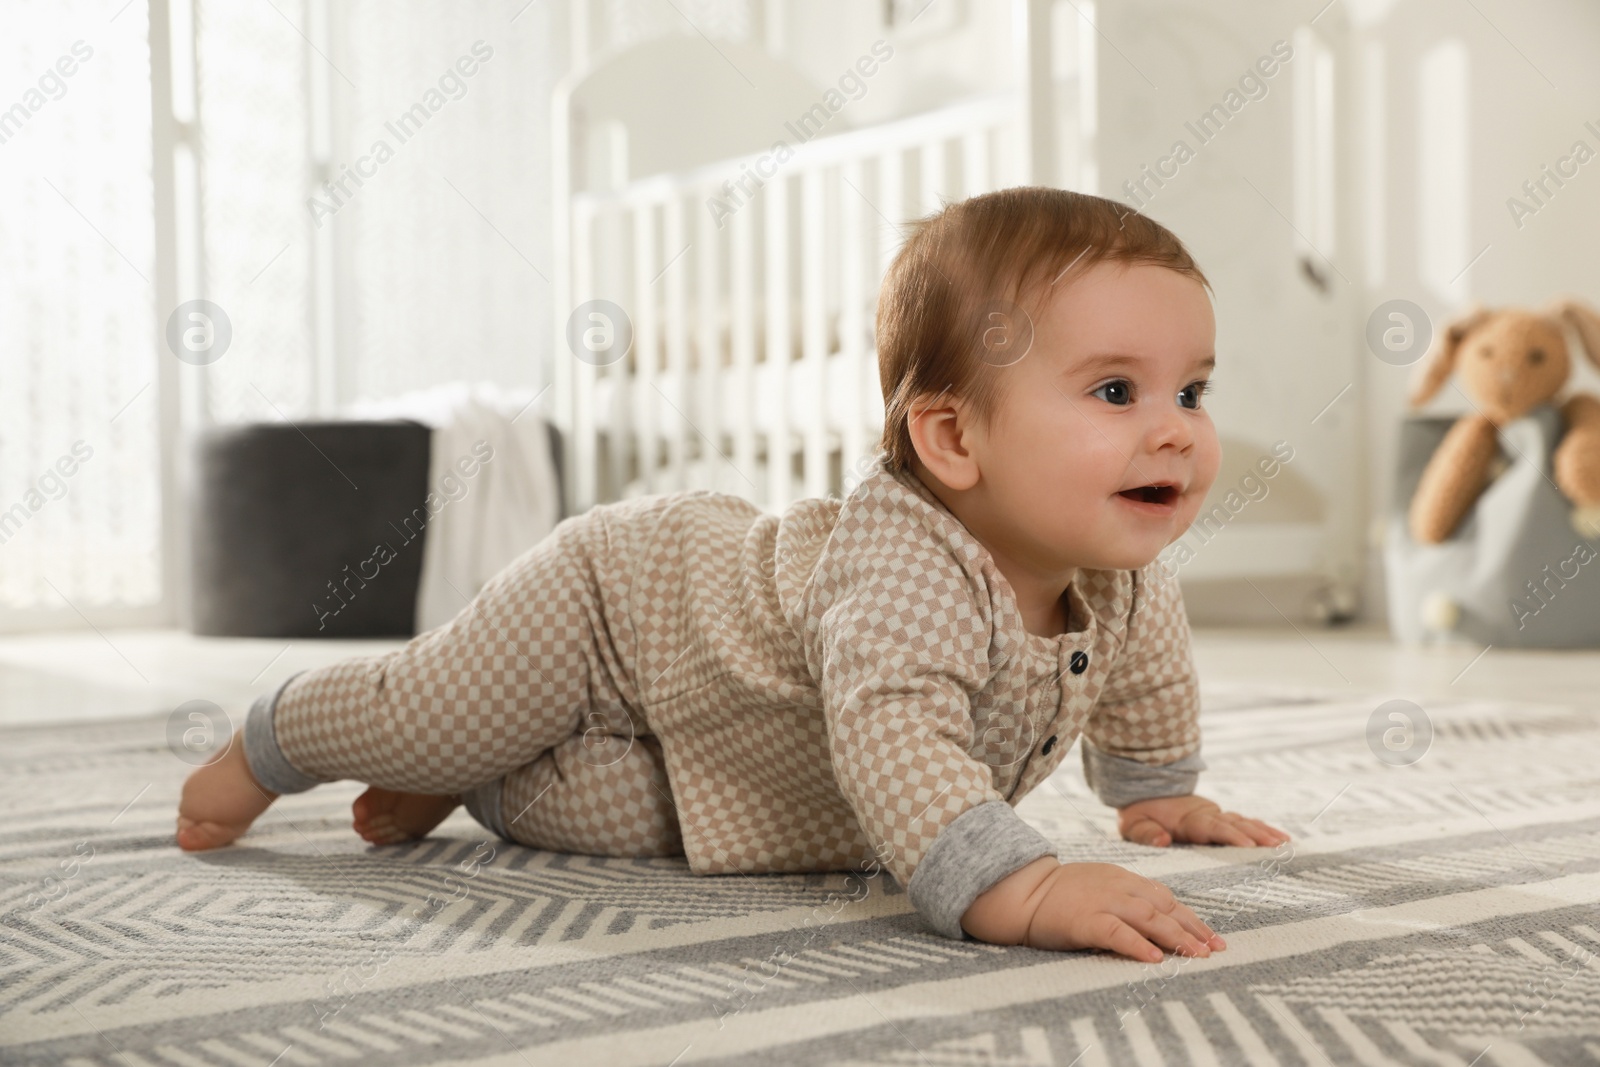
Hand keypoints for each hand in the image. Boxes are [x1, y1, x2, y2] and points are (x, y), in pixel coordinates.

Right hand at [1023, 861, 1224, 961]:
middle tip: (1214, 949)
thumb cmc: (1059, 894)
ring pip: (1148, 918)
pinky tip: (1155, 958)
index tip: (1211, 936)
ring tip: (1195, 955)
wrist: (1022, 891)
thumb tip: (1158, 919)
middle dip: (1192, 929)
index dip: (1190, 918)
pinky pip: (1117, 932)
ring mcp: (1102, 901)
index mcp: (1122, 878)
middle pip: (1164, 908)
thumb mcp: (1099, 885)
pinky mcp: (1085, 920)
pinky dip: (1138, 944)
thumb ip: (1127, 896)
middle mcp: (1117, 887)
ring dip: (1176, 937)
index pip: (1165, 898)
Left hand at [1117, 794, 1288, 847]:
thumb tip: (1163, 840)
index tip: (1248, 845)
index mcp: (1188, 820)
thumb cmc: (1140, 813)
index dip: (1230, 835)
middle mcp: (1206, 816)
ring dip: (1264, 832)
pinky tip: (1280, 838)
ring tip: (1285, 843)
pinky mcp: (1220, 819)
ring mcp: (1215, 816)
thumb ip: (1147, 833)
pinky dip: (1263, 829)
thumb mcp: (1134, 824)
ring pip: (1244, 823)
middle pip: (1235, 825)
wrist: (1145, 791)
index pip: (1212, 828)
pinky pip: (1245, 823)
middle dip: (1257, 836)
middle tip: (1277, 847)